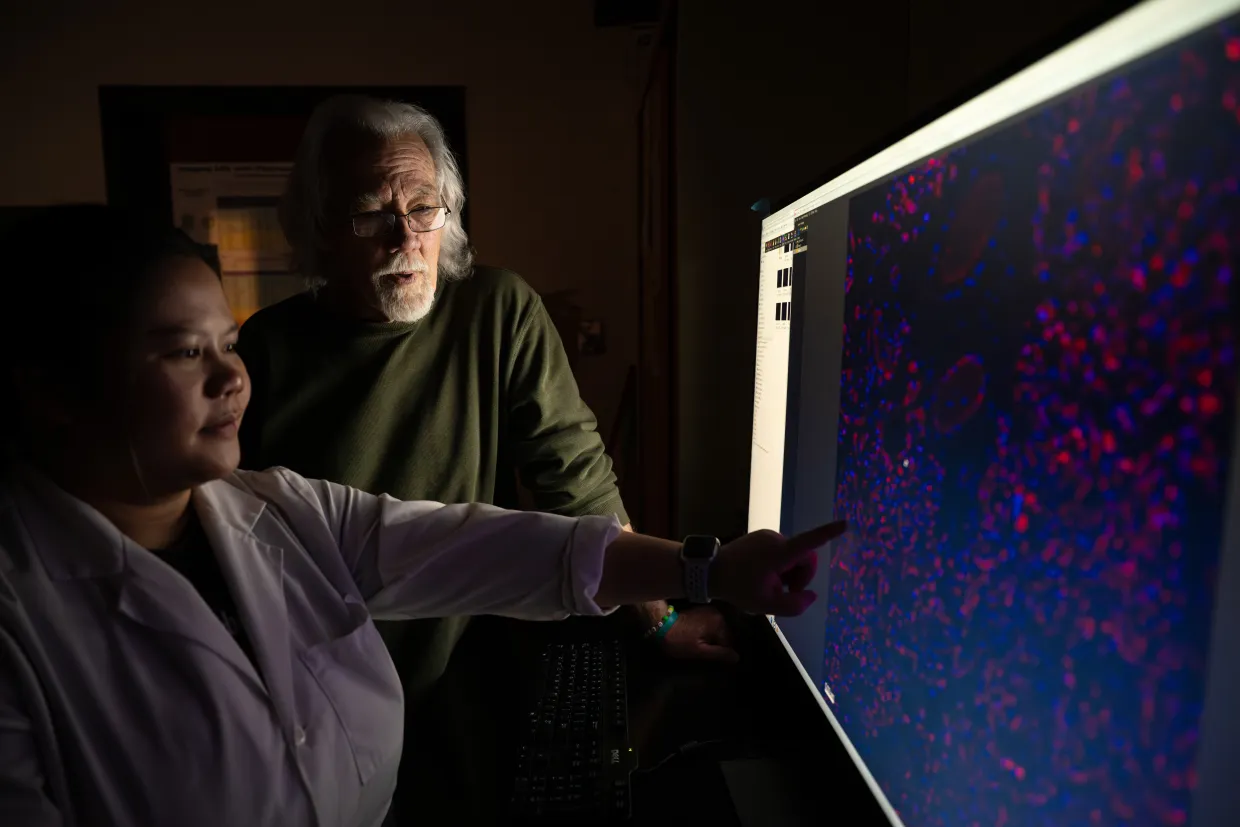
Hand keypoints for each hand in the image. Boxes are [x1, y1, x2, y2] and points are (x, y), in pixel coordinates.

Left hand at [659, 605, 737, 662]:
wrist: (661, 624)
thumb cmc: (680, 640)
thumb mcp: (700, 651)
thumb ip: (720, 654)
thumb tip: (737, 657)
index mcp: (719, 623)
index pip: (729, 642)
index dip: (722, 652)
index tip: (711, 657)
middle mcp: (718, 614)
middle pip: (725, 634)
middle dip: (718, 644)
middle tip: (705, 652)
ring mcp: (710, 610)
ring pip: (718, 630)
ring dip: (713, 638)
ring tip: (701, 645)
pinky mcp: (702, 611)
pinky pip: (711, 624)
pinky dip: (708, 632)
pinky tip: (699, 637)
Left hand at [712, 521, 847, 615]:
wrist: (710, 571)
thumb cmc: (738, 588)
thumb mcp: (766, 604)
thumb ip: (793, 604)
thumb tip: (811, 596)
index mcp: (779, 553)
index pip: (809, 542)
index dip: (828, 533)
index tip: (845, 524)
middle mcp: (776, 539)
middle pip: (804, 558)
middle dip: (800, 576)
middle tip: (784, 591)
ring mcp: (768, 536)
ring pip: (793, 556)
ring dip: (788, 572)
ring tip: (769, 584)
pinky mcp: (762, 536)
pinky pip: (782, 551)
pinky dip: (780, 565)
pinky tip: (763, 575)